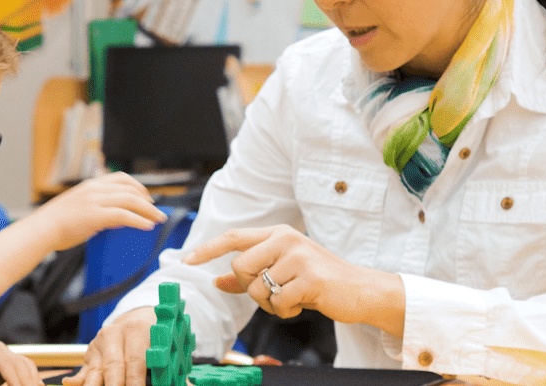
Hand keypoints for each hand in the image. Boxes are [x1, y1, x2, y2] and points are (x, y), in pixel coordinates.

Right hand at [33, 172, 165, 250]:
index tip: (145, 196)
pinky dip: (139, 220)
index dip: (137, 186)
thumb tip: (116, 218)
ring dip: (148, 210)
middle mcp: (94, 189)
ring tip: (158, 218)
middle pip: (130, 188)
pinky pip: (124, 215)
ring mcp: (95, 201)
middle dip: (147, 198)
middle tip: (155, 209)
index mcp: (90, 185)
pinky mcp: (96, 216)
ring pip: (130, 200)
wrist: (41, 229)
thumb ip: (98, 208)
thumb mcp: (79, 207)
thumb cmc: (56, 223)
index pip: (120, 178)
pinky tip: (146, 226)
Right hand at [62, 307, 155, 385]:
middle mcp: (114, 334)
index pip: (135, 362)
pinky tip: (70, 385)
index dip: (135, 383)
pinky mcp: (88, 355)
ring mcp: (98, 344)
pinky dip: (77, 384)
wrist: (136, 322)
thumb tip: (165, 382)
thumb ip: (160, 367)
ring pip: (94, 374)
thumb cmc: (153, 342)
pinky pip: (83, 375)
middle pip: (113, 368)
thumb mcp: (161, 347)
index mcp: (136, 330)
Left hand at [182, 225, 404, 334]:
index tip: (186, 260)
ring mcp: (299, 257)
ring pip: (257, 288)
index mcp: (278, 234)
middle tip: (273, 293)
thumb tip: (217, 280)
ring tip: (291, 299)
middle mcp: (287, 239)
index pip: (234, 237)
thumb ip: (250, 275)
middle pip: (240, 267)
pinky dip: (285, 312)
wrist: (360, 290)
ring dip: (270, 304)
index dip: (207, 248)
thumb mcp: (283, 272)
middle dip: (250, 288)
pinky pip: (277, 303)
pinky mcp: (310, 278)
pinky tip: (302, 305)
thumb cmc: (318, 281)